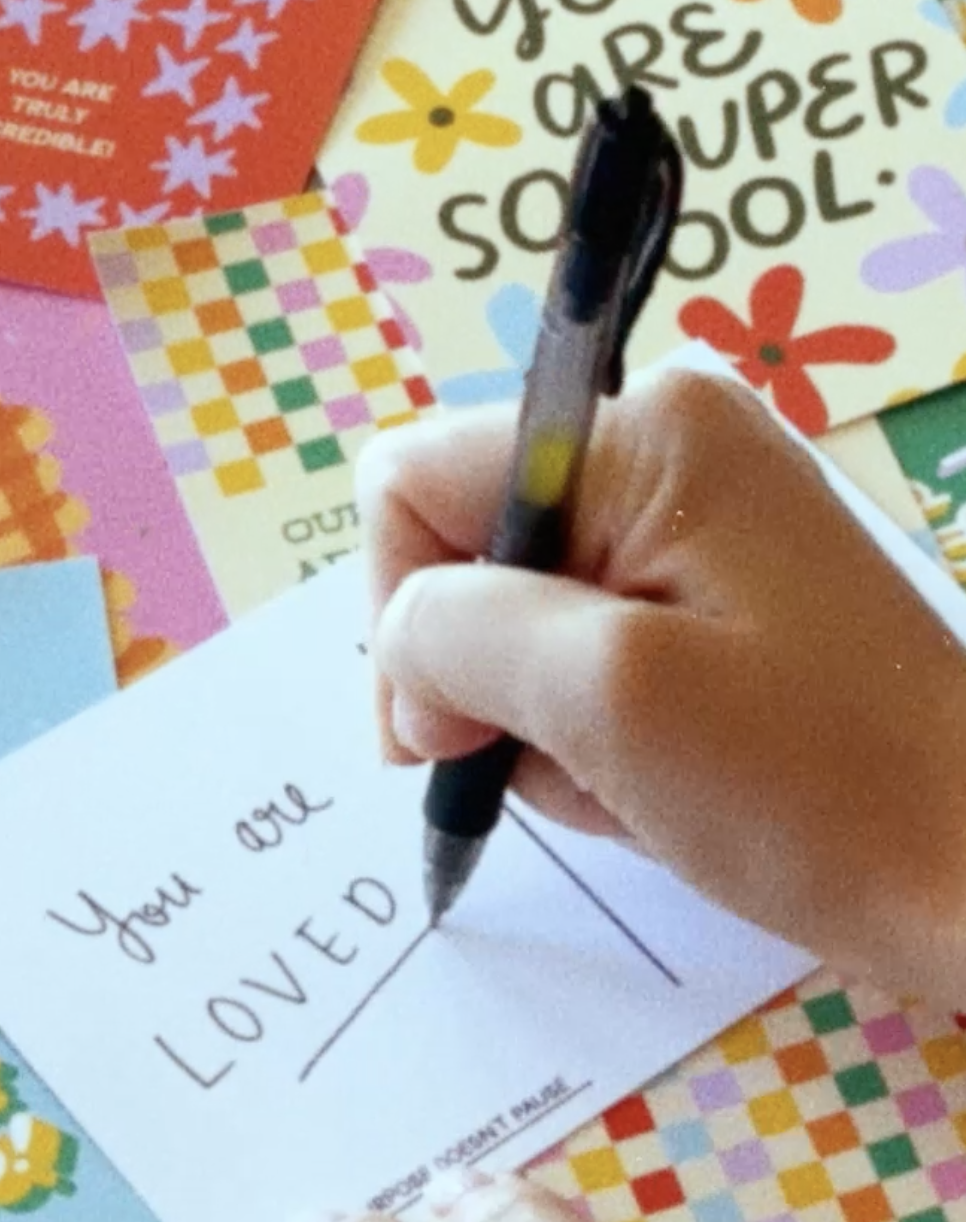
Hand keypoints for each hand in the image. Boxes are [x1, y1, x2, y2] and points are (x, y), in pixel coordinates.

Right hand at [357, 370, 965, 1004]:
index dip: (406, 611)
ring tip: (626, 785)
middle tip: (560, 762)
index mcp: (641, 433)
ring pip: (510, 624)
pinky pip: (575, 659)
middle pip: (461, 555)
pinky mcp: (707, 601)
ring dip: (536, 724)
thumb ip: (456, 634)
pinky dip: (583, 736)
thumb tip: (403, 647)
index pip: (411, 484)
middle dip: (479, 679)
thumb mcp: (607, 697)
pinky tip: (648, 788)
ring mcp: (689, 529)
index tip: (457, 725)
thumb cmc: (818, 789)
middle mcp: (660, 452)